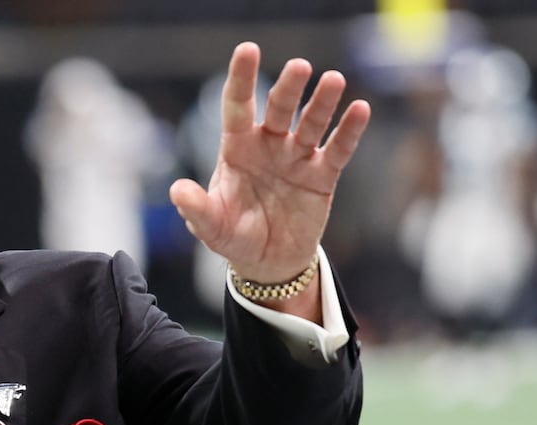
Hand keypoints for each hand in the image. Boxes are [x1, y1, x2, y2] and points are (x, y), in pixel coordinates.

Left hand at [169, 42, 370, 284]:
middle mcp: (269, 145)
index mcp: (238, 149)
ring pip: (311, 123)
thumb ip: (196, 209)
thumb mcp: (211, 227)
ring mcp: (297, 157)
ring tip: (333, 80)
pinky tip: (360, 109)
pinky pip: (337, 150)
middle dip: (288, 87)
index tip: (247, 50)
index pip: (237, 107)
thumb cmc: (235, 237)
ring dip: (322, 102)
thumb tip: (177, 190)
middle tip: (299, 67)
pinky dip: (349, 131)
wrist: (267, 263)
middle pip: (279, 109)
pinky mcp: (322, 176)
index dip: (241, 79)